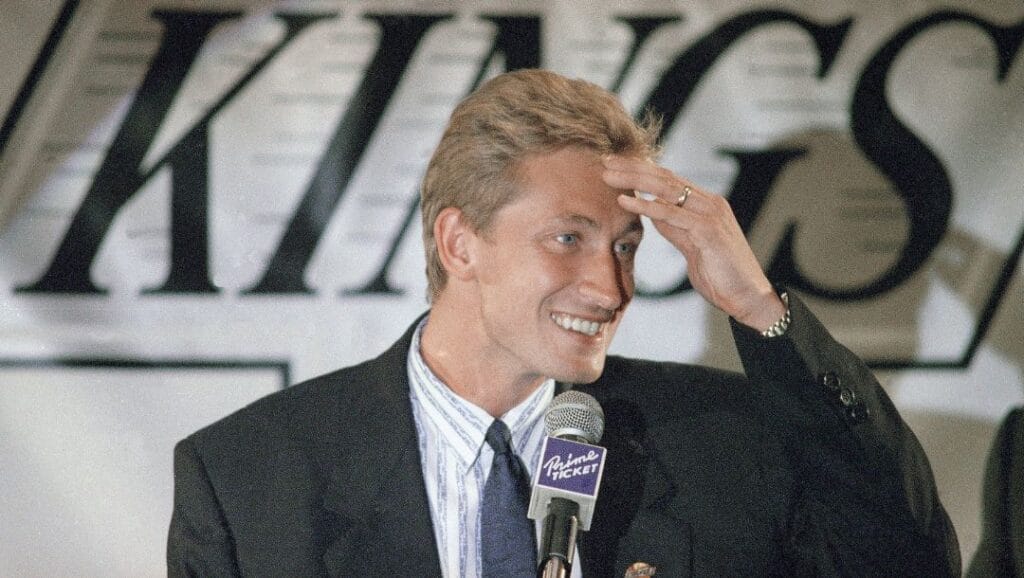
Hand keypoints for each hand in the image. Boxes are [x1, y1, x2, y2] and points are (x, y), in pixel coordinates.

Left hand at [603, 155, 784, 331]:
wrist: (747, 296)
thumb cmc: (720, 273)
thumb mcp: (691, 245)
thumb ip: (675, 227)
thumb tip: (653, 211)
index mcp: (705, 204)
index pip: (669, 179)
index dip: (641, 170)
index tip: (615, 166)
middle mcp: (709, 203)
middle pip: (666, 178)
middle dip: (634, 168)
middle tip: (606, 161)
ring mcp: (711, 214)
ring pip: (667, 189)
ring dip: (635, 180)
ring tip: (609, 176)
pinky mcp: (709, 230)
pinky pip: (673, 214)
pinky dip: (647, 205)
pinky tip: (627, 201)